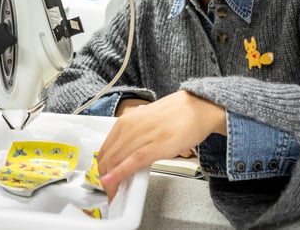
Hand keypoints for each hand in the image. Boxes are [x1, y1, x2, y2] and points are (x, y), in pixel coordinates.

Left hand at [97, 90, 225, 201]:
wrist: (198, 107)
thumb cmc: (175, 115)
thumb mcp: (145, 123)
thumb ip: (133, 137)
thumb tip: (123, 156)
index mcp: (125, 121)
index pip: (104, 148)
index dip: (101, 168)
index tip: (103, 179)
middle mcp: (130, 127)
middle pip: (107, 157)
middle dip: (104, 178)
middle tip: (108, 191)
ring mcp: (142, 135)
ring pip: (116, 161)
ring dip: (111, 181)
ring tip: (113, 193)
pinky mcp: (156, 145)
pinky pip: (132, 161)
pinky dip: (120, 173)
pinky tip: (114, 182)